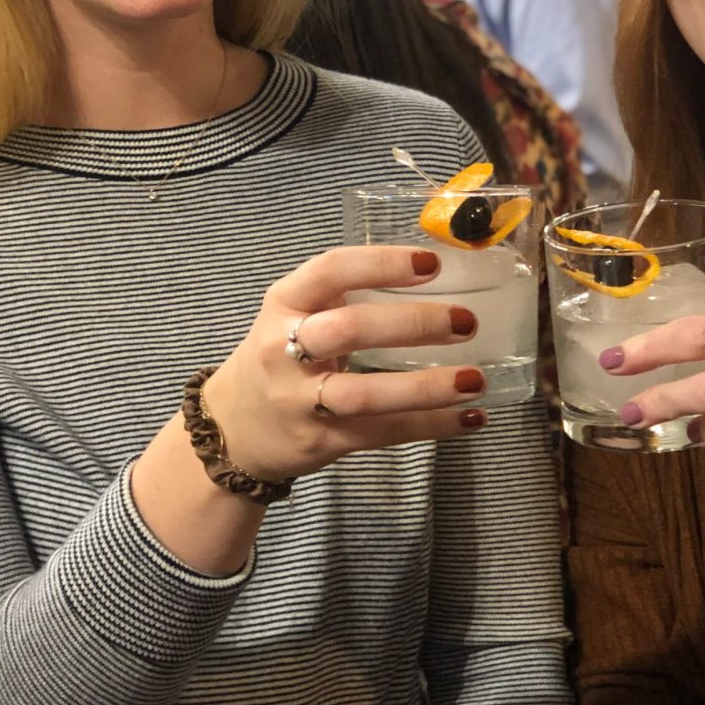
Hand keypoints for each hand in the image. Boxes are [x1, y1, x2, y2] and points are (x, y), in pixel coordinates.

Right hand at [202, 246, 486, 482]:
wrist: (230, 431)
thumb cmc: (277, 357)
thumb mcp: (292, 314)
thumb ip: (344, 295)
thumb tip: (433, 275)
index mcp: (284, 303)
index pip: (330, 270)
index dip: (381, 264)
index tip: (432, 263)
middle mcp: (283, 349)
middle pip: (349, 329)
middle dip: (412, 322)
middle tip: (464, 321)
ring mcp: (301, 400)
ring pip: (365, 393)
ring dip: (426, 387)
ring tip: (475, 380)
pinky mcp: (321, 441)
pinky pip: (381, 433)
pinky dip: (430, 425)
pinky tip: (471, 418)